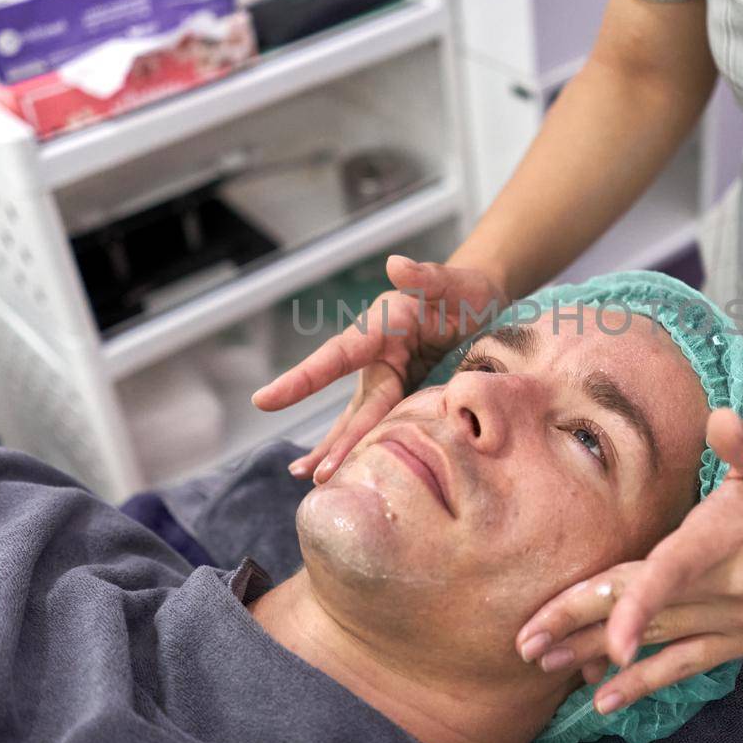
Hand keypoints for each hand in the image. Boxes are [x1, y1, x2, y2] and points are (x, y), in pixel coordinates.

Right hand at [252, 255, 507, 481]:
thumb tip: (395, 263)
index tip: (264, 400)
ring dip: (337, 450)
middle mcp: (375, 355)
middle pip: (352, 403)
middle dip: (333, 439)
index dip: (302, 380)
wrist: (478, 301)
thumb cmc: (464, 289)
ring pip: (359, 419)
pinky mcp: (401, 393)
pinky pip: (379, 424)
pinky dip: (360, 447)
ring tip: (310, 479)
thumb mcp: (453, 282)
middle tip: (310, 473)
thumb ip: (426, 275)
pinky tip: (342, 470)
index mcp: (379, 328)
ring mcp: (386, 376)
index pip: (336, 356)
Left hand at [514, 409, 742, 713]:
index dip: (639, 602)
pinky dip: (644, 682)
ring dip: (596, 654)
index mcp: (730, 535)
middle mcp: (732, 587)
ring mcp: (738, 620)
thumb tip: (722, 420)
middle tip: (524, 641)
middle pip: (646, 607)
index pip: (676, 571)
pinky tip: (602, 698)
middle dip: (581, 623)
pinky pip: (686, 665)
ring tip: (542, 664)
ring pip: (657, 641)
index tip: (609, 635)